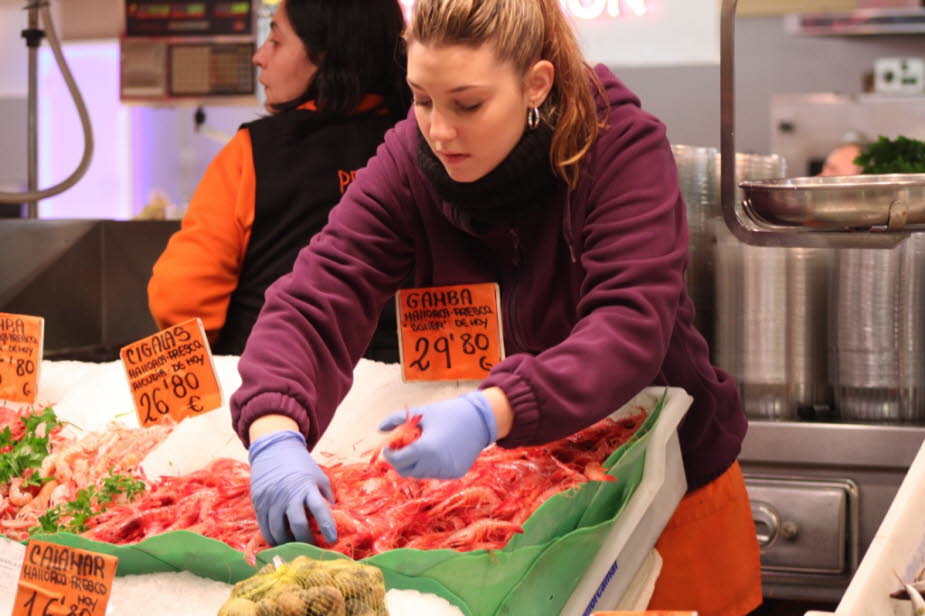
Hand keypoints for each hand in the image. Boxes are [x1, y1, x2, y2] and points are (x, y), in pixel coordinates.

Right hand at [248, 430, 336, 545]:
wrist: (273, 450)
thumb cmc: (301, 466)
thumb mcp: (318, 476)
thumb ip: (326, 496)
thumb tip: (334, 518)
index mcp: (307, 486)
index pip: (319, 508)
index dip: (327, 525)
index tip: (333, 540)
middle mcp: (288, 493)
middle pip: (298, 524)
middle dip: (306, 540)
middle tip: (311, 549)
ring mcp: (271, 499)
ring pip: (278, 530)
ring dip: (287, 543)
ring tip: (295, 548)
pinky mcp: (258, 503)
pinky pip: (264, 527)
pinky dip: (272, 538)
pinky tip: (280, 542)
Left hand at [380, 391, 497, 478]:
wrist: (481, 419)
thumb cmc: (449, 413)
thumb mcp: (421, 413)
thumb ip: (397, 420)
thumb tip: (380, 429)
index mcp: (425, 449)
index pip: (398, 461)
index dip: (390, 454)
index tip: (389, 446)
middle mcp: (436, 465)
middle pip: (407, 471)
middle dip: (401, 460)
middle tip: (403, 447)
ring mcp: (446, 471)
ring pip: (421, 473)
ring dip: (416, 463)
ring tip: (423, 446)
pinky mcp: (456, 474)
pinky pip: (436, 473)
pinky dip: (431, 465)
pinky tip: (438, 450)